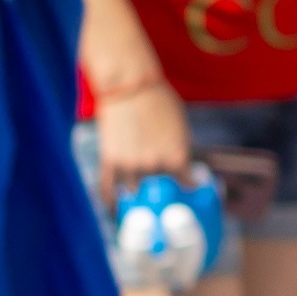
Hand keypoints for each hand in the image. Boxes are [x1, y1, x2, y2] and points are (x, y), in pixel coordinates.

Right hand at [93, 76, 189, 191]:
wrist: (129, 86)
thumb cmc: (158, 99)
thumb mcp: (179, 125)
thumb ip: (179, 149)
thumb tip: (179, 165)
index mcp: (177, 157)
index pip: (186, 183)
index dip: (188, 185)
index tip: (189, 187)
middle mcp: (155, 166)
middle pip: (159, 187)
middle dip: (159, 184)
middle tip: (160, 185)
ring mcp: (131, 166)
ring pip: (134, 190)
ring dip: (137, 192)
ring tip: (137, 197)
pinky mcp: (110, 162)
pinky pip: (108, 189)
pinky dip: (110, 202)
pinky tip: (114, 209)